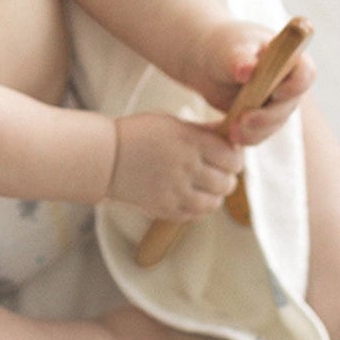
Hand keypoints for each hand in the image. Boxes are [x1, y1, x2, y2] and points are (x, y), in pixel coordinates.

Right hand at [108, 113, 244, 220]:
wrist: (105, 158)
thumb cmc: (138, 135)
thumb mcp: (172, 123)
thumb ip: (203, 131)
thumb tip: (231, 135)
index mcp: (190, 142)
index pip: (232, 158)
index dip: (235, 158)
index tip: (229, 157)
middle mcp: (186, 167)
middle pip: (227, 182)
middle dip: (227, 177)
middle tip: (219, 172)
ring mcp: (176, 191)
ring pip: (214, 202)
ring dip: (215, 195)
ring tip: (206, 187)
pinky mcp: (165, 209)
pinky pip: (195, 215)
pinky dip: (199, 208)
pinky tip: (193, 196)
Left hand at [191, 20, 315, 145]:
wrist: (210, 63)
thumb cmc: (225, 47)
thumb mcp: (229, 49)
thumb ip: (240, 59)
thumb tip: (248, 70)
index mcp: (288, 58)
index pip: (305, 73)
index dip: (296, 86)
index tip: (276, 93)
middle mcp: (288, 82)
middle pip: (289, 105)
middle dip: (269, 116)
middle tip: (244, 119)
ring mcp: (276, 102)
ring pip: (275, 123)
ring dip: (256, 130)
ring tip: (234, 131)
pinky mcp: (262, 118)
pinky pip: (260, 133)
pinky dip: (247, 136)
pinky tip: (231, 136)